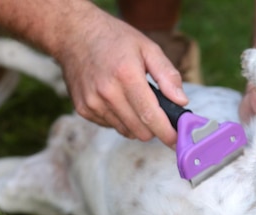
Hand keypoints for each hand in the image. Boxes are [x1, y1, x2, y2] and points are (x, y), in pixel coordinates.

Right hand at [54, 9, 187, 146]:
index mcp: (126, 75)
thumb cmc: (115, 39)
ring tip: (136, 102)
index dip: (166, 132)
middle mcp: (107, 92)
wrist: (74, 34)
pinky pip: (110, 125)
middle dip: (154, 129)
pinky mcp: (83, 109)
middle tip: (161, 117)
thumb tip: (182, 102)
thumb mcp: (148, 48)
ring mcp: (92, 102)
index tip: (177, 140)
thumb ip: (168, 75)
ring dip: (136, 124)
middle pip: (139, 130)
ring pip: (126, 131)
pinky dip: (120, 119)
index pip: (150, 116)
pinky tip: (118, 100)